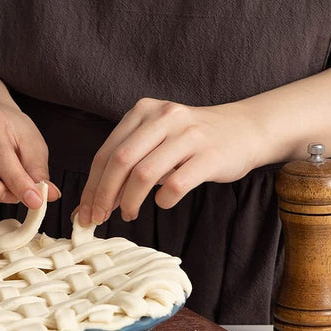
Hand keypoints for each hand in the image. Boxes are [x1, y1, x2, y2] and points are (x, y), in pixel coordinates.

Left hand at [77, 98, 264, 224]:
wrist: (246, 129)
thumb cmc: (191, 142)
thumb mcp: (155, 139)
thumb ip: (126, 163)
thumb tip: (93, 202)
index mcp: (143, 111)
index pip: (106, 153)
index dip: (91, 186)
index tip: (84, 211)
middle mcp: (164, 117)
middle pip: (120, 162)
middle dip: (104, 196)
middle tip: (99, 218)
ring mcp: (188, 135)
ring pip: (144, 174)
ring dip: (130, 201)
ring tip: (129, 214)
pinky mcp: (210, 155)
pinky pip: (176, 184)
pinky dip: (163, 200)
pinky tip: (162, 202)